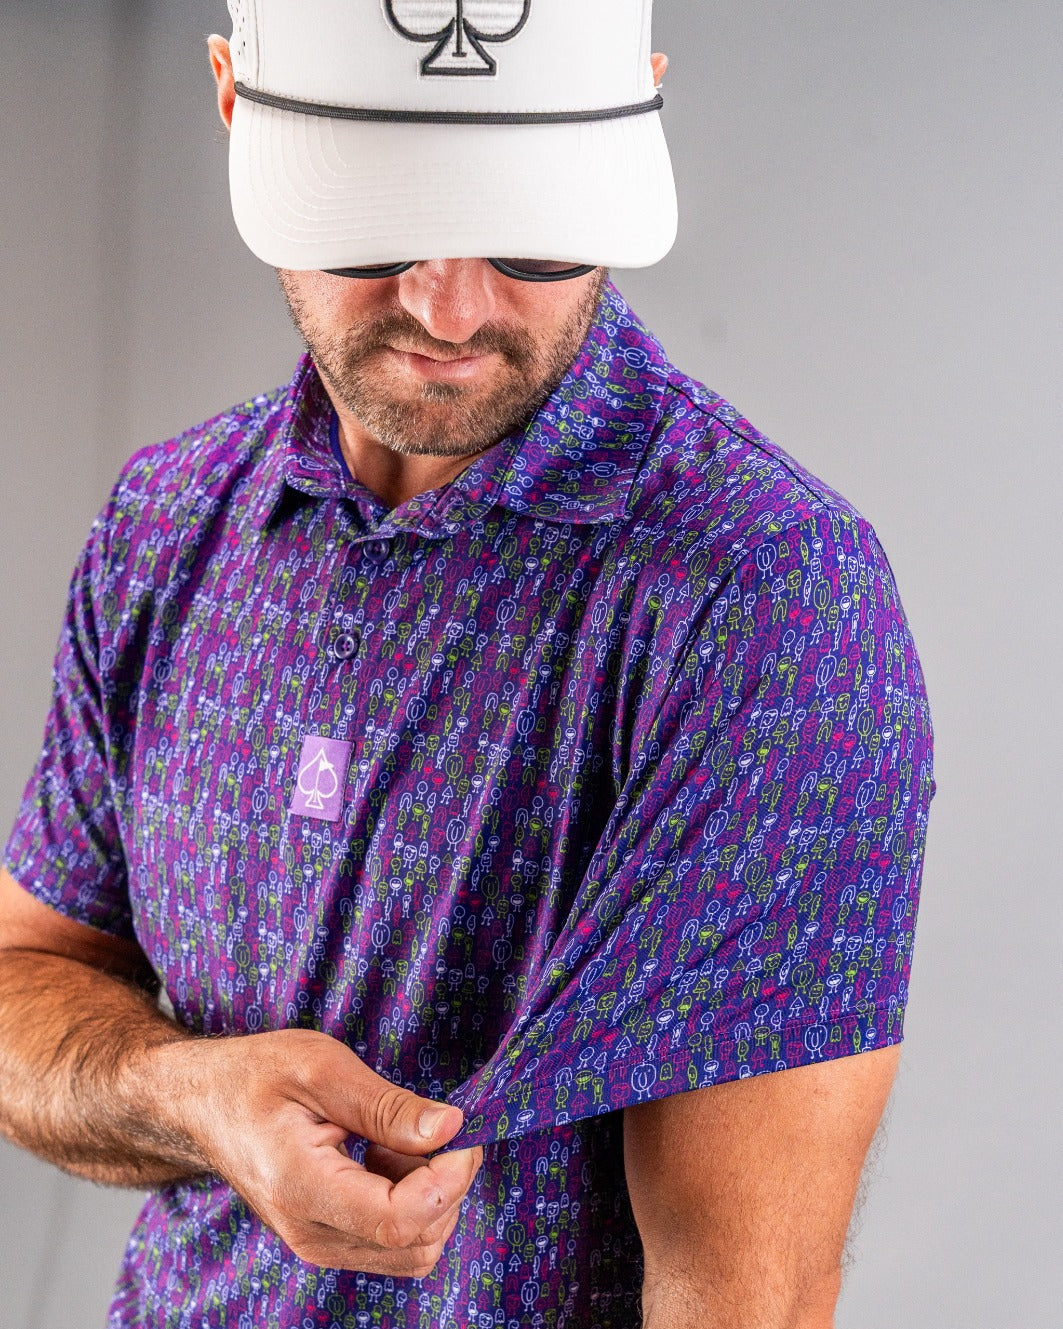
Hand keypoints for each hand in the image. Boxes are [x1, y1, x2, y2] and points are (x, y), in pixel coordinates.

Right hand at [172, 1028, 482, 1276]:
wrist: (203, 1103)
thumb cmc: (255, 1075)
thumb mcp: (322, 1068)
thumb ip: (388, 1106)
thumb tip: (450, 1128)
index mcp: (301, 1187)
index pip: (398, 1220)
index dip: (448, 1180)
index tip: (459, 1133)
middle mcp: (309, 1233)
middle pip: (415, 1244)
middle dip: (447, 1186)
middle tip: (436, 1126)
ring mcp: (317, 1243)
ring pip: (412, 1251)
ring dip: (430, 1197)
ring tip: (396, 1140)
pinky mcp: (327, 1240)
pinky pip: (392, 1242)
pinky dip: (411, 1204)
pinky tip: (385, 1158)